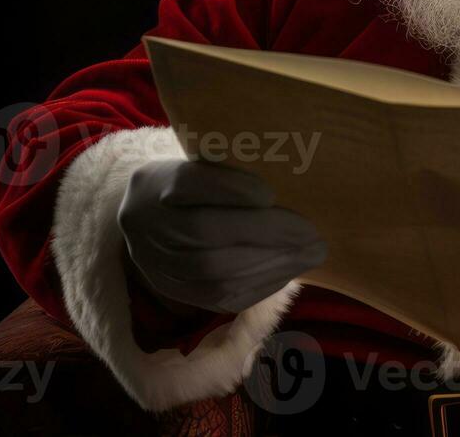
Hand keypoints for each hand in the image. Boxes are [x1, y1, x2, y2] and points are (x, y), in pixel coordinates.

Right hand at [118, 159, 325, 313]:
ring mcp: (159, 263)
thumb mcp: (204, 162)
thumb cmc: (196, 184)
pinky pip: (219, 297)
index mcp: (156, 183)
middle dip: (265, 234)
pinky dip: (260, 285)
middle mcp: (150, 225)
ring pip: (213, 271)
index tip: (270, 192)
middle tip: (311, 233)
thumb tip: (284, 188)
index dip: (229, 189)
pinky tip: (289, 272)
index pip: (187, 183)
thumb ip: (233, 170)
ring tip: (309, 253)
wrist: (148, 222)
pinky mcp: (177, 293)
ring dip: (270, 264)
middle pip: (204, 232)